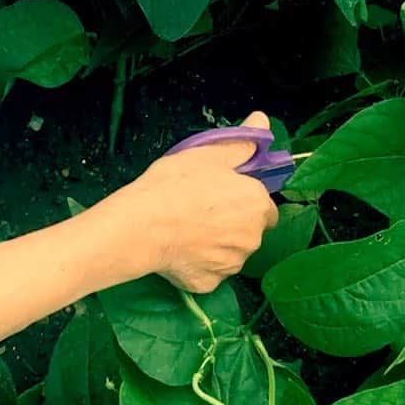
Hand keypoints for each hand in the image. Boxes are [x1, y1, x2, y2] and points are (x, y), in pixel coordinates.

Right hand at [121, 111, 279, 294]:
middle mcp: (252, 238)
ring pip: (230, 253)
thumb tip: (262, 120)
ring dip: (217, 244)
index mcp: (257, 205)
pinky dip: (198, 264)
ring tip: (186, 228)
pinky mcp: (209, 284)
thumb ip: (242, 141)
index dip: (244, 199)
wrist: (140, 225)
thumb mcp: (208, 154)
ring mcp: (231, 265)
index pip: (264, 206)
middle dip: (232, 223)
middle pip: (248, 231)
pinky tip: (179, 249)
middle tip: (201, 209)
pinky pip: (209, 272)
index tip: (222, 194)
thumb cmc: (174, 185)